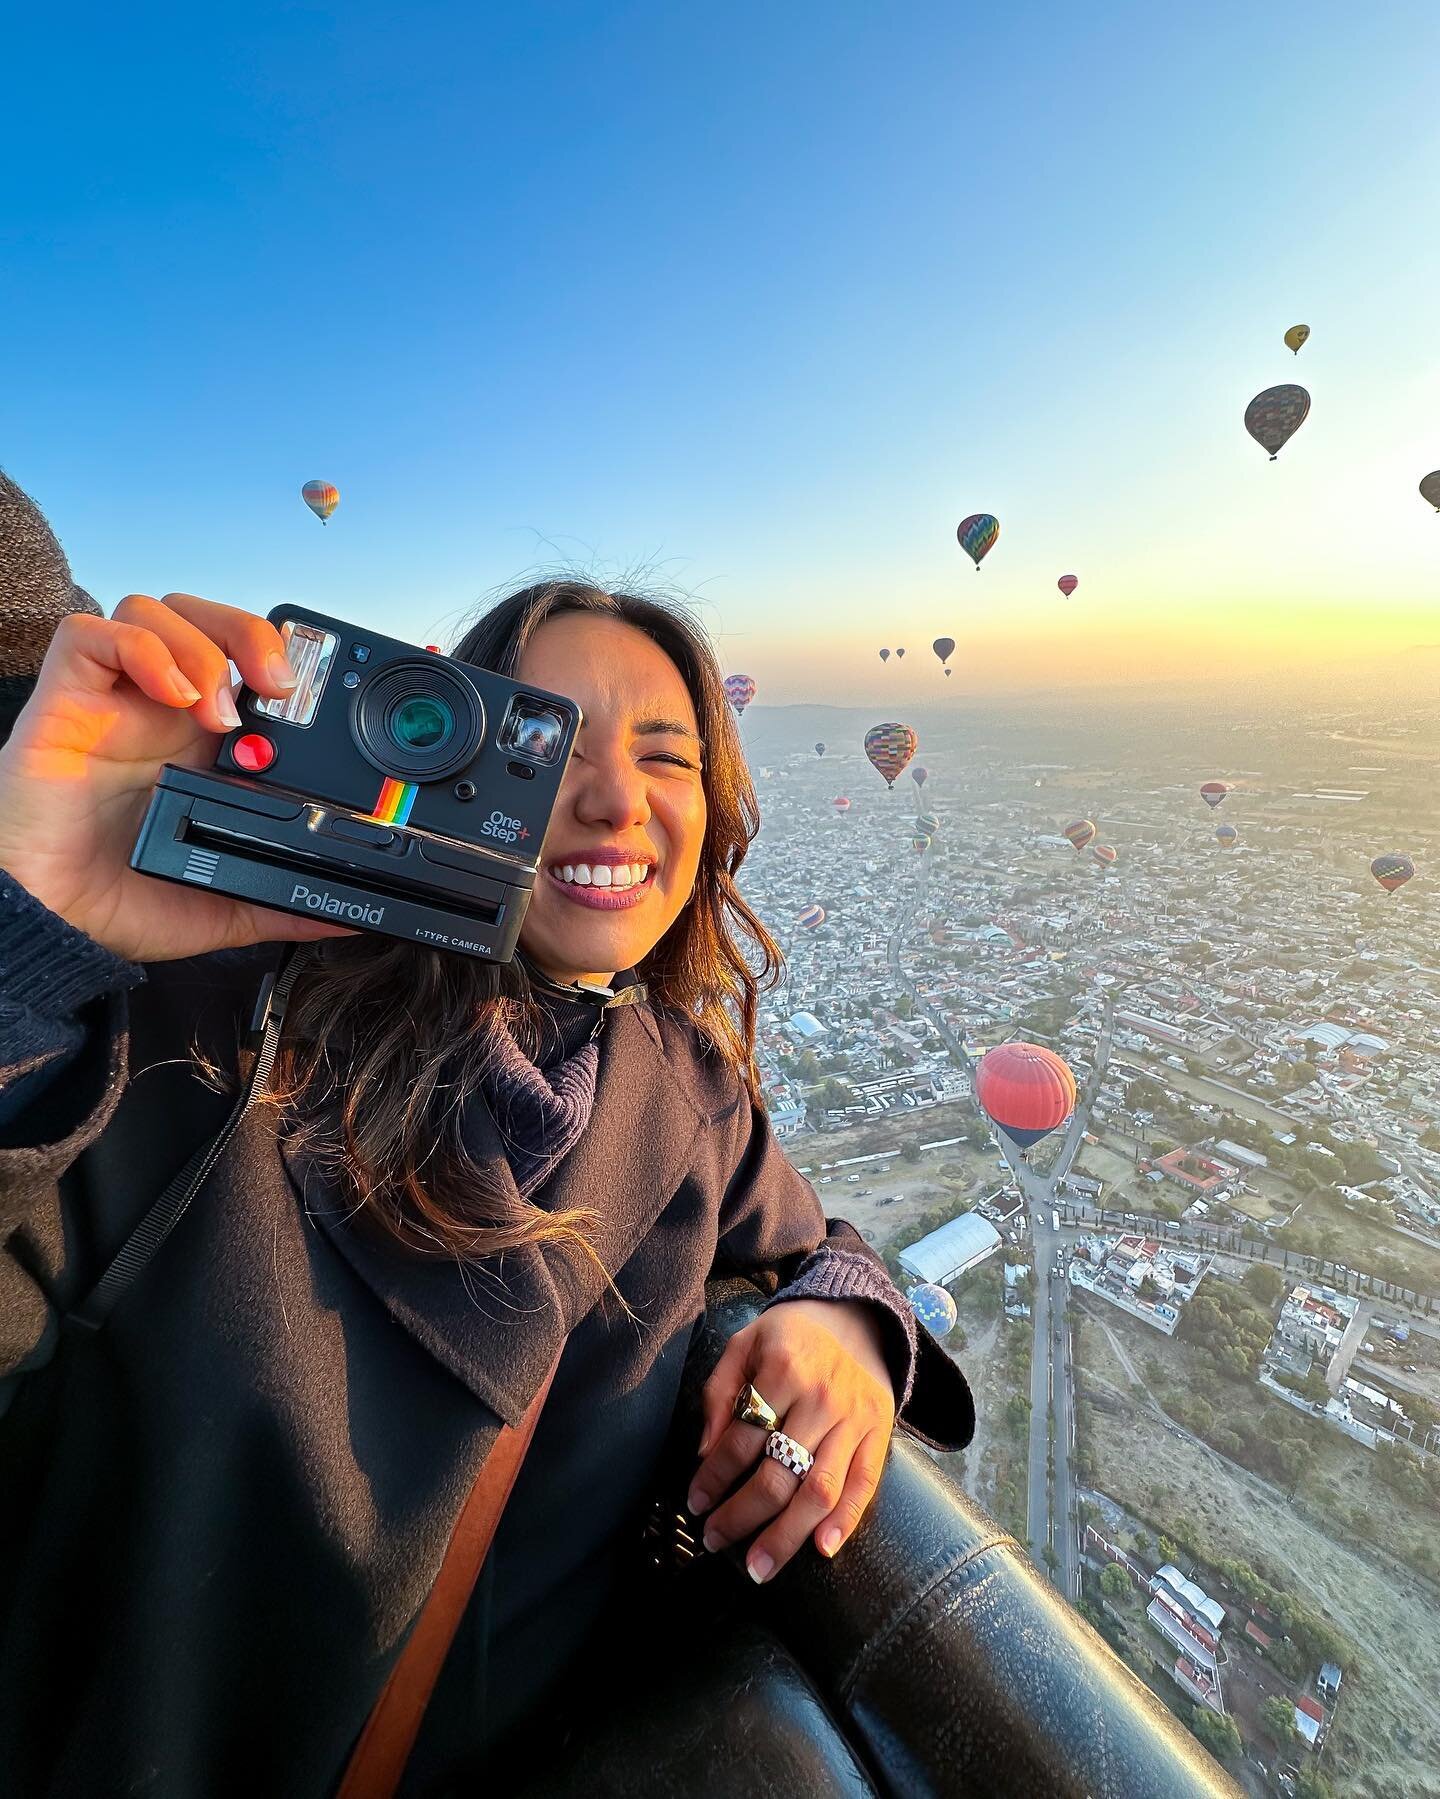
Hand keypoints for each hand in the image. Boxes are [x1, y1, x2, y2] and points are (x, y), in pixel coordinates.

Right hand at [0, 592, 358, 962]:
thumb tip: (345, 915)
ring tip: (218, 710)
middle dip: (249, 633)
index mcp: (201, 744)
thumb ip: (282, 905)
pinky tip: (169, 695)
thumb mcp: (222, 908)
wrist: (50, 923)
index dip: (281, 652)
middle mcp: (159, 711)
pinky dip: (140, 650)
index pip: (244, 661)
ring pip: (152, 612)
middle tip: (279, 687)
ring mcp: (112, 702)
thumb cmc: (119, 902)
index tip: (318, 691)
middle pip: (205, 619)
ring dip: (199, 647)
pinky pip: (89, 635)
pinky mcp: (64, 702)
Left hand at [688, 1297, 895, 1582]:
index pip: (740, 1441)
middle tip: (715, 1540)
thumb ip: (719, 1392)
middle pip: (778, 1475)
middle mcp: (822, 1399)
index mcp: (783, 1371)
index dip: (712, 1479)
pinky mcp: (879, 1433)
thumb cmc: (790, 1335)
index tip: (696, 1503)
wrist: (856, 1317)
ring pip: (819, 1491)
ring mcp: (854, 1419)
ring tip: (759, 1566)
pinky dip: (845, 1521)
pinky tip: (822, 1548)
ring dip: (787, 1536)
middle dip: (741, 1516)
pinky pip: (864, 1485)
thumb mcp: (744, 1343)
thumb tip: (705, 1452)